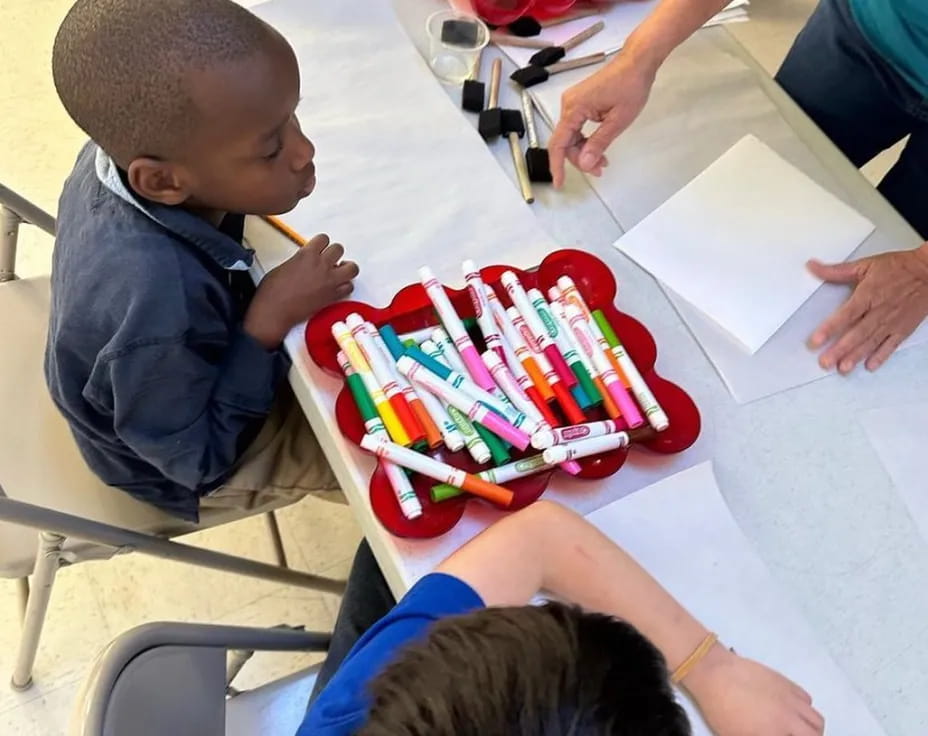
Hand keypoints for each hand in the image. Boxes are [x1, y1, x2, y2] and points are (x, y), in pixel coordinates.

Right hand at [244, 233, 358, 347]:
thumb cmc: (273, 290)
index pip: (324, 239)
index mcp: (307, 254)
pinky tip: (338, 287)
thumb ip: (300, 260)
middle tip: (329, 260)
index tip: (320, 249)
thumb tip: (306, 262)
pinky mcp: (333, 296)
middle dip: (334, 254)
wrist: (275, 310)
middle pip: (339, 249)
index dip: (322, 244)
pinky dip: (346, 286)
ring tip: (340, 272)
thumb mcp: (284, 265)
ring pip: (352, 268)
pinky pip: (350, 287)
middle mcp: (321, 265)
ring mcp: (329, 281)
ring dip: (347, 268)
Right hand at [548, 51, 656, 187]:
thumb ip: (599, 143)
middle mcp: (568, 105)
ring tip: (603, 162)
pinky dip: (586, 140)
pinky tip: (598, 148)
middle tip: (600, 170)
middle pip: (566, 142)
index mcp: (574, 108)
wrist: (637, 61)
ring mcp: (574, 103)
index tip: (559, 183)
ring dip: (584, 152)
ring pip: (572, 137)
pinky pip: (577, 128)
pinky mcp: (581, 102)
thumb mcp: (618, 120)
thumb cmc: (631, 86)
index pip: (559, 143)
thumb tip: (585, 164)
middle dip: (580, 159)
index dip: (557, 166)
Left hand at [684, 645, 823, 734]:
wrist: (715, 674)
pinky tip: (789, 707)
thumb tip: (769, 734)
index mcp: (775, 734)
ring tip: (796, 727)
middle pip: (815, 734)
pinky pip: (807, 699)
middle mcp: (789, 719)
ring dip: (810, 726)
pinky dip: (803, 708)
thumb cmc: (720, 709)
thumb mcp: (735, 735)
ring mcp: (790, 700)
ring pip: (817, 719)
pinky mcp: (787, 683)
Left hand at [807, 243, 927, 372]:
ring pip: (872, 342)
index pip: (846, 315)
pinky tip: (870, 366)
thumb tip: (812, 267)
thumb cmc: (898, 268)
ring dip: (856, 356)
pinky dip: (882, 356)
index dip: (830, 328)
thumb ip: (836, 271)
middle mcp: (880, 311)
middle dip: (840, 349)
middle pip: (857, 333)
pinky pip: (892, 345)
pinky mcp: (904, 328)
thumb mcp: (865, 265)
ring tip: (843, 369)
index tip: (816, 341)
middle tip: (825, 362)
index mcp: (868, 295)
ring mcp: (892, 322)